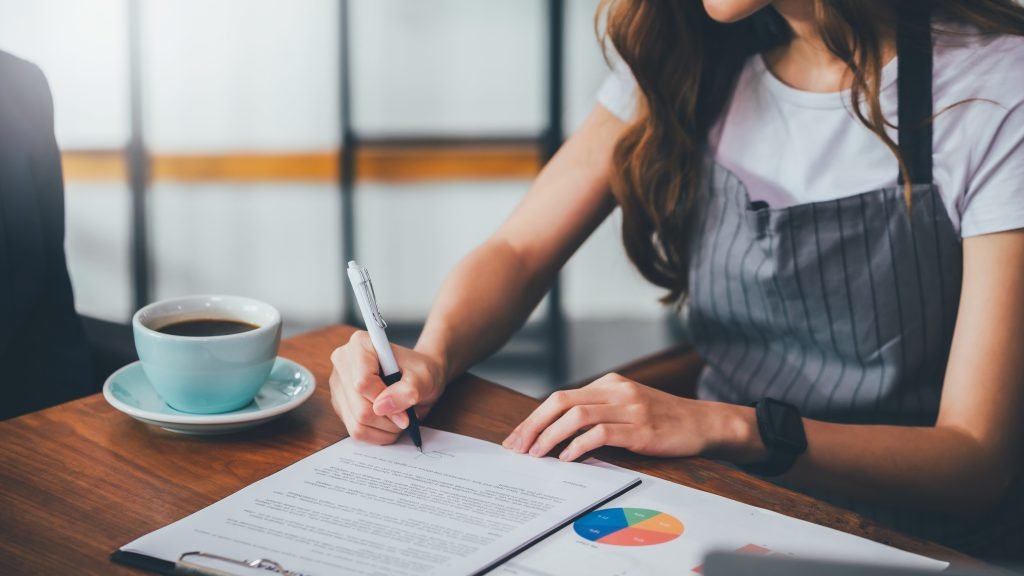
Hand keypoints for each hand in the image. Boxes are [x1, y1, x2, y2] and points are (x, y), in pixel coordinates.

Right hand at [329, 331, 446, 443]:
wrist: (417, 377)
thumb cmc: (420, 371)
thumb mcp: (423, 377)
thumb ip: (407, 390)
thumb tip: (383, 406)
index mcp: (360, 345)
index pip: (363, 383)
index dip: (385, 401)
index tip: (405, 411)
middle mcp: (343, 362)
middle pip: (359, 407)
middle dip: (388, 419)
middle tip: (406, 417)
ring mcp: (338, 385)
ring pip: (356, 423)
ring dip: (384, 429)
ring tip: (399, 418)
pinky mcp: (340, 404)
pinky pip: (355, 431)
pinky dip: (377, 434)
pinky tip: (389, 423)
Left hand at [502, 373, 761, 461]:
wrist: (705, 424)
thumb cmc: (663, 420)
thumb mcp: (627, 407)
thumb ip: (598, 413)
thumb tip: (556, 433)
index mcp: (609, 383)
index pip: (560, 397)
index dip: (533, 417)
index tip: (516, 438)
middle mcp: (616, 391)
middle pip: (561, 401)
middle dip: (533, 425)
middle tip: (517, 448)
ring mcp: (629, 408)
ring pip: (576, 416)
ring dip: (550, 436)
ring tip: (536, 455)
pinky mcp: (641, 429)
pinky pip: (601, 433)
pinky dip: (579, 445)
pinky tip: (568, 458)